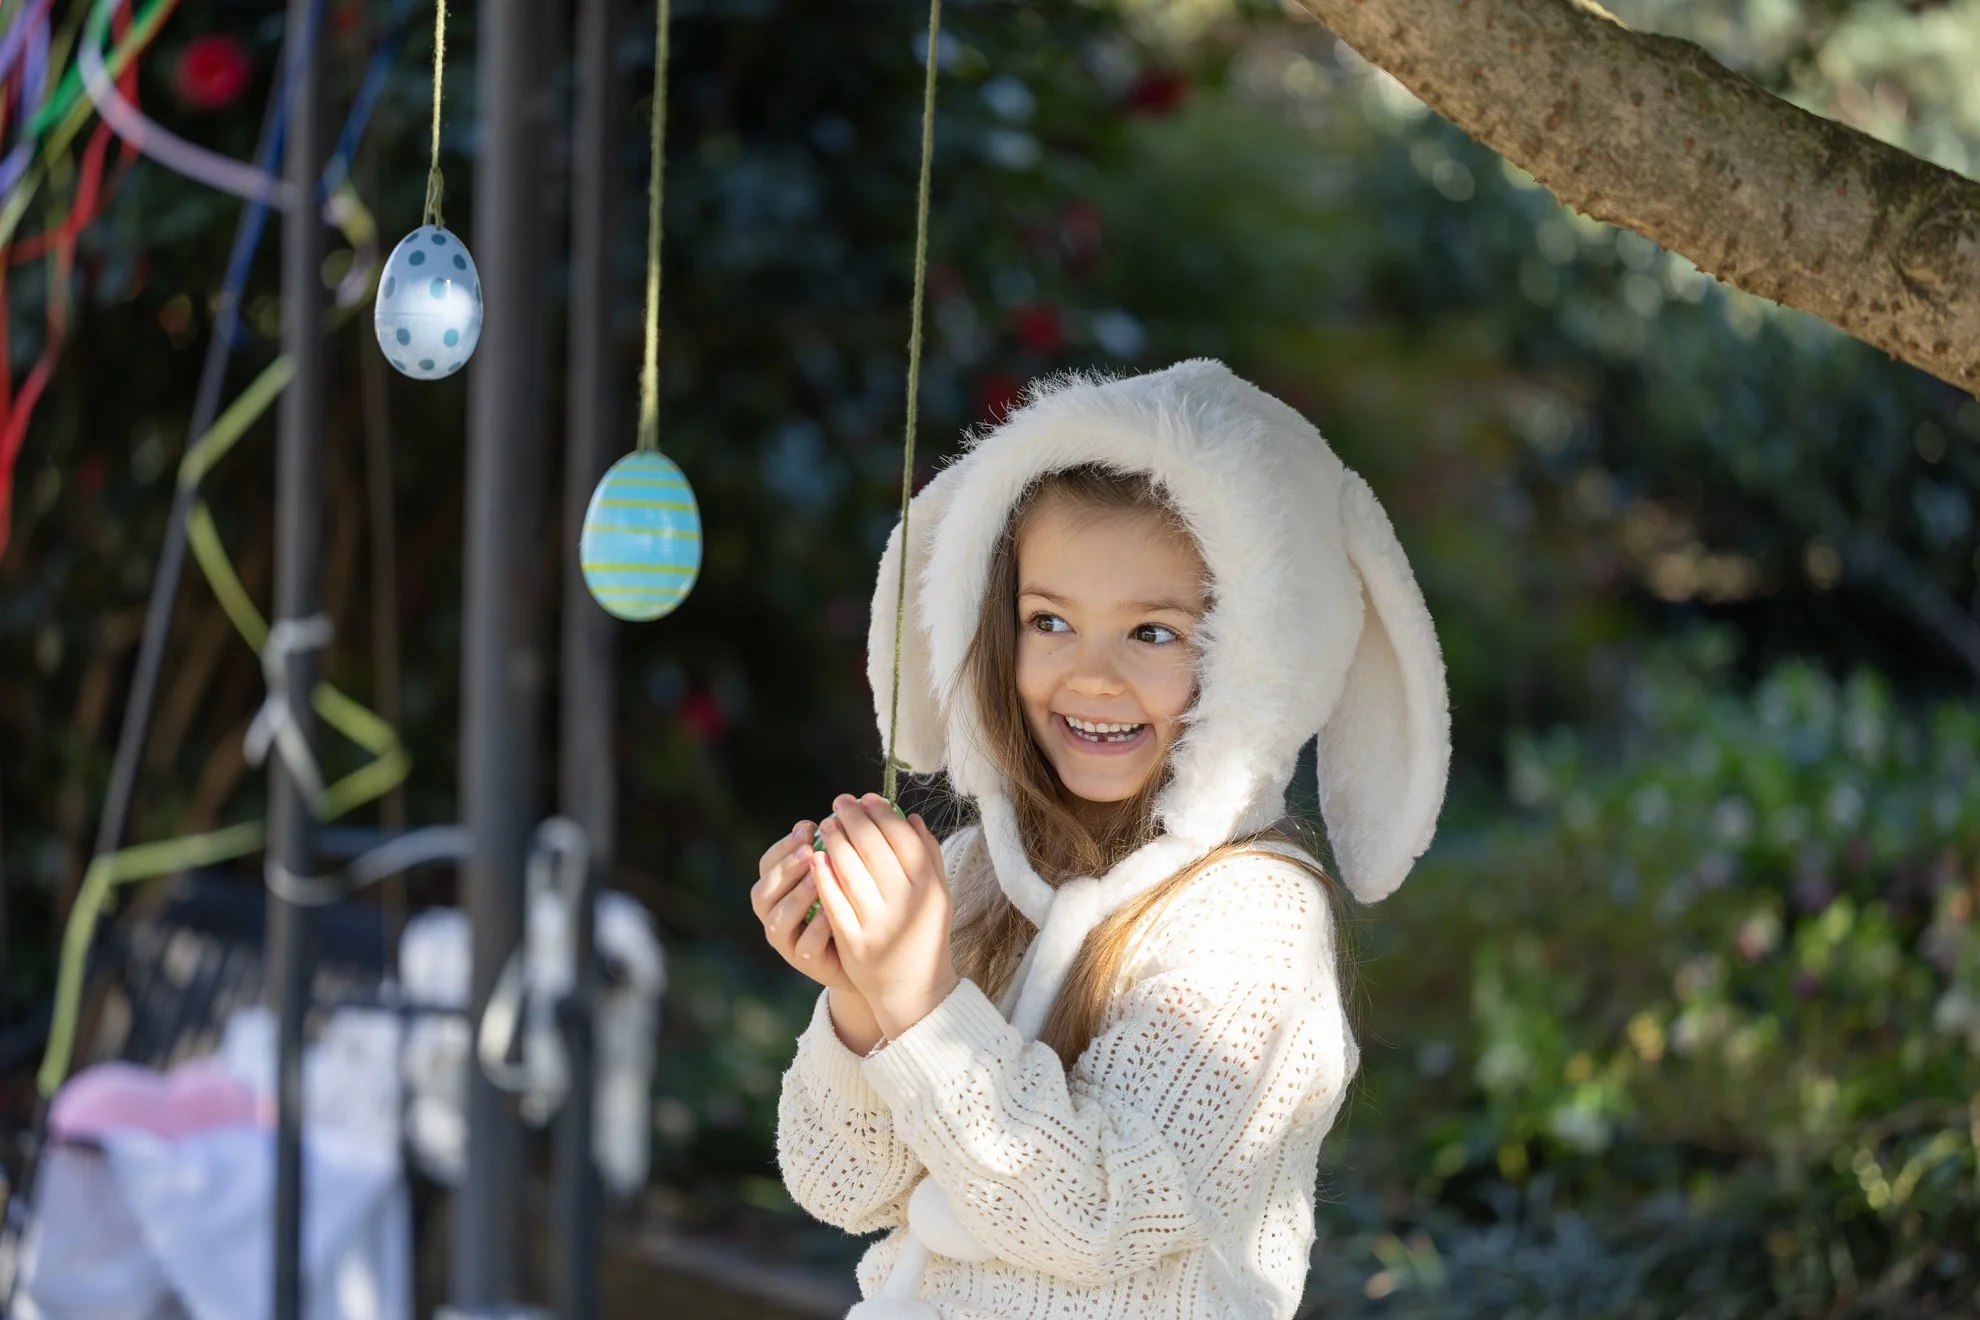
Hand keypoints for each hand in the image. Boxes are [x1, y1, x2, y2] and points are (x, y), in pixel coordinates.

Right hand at [752, 821, 855, 995]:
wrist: (871, 949)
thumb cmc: (852, 900)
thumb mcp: (841, 871)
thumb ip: (833, 848)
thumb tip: (842, 812)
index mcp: (778, 887)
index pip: (767, 863)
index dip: (784, 845)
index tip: (809, 828)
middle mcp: (774, 914)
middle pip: (763, 891)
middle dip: (786, 869)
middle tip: (810, 851)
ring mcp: (787, 941)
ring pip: (777, 920)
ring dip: (796, 897)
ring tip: (818, 879)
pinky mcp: (806, 963)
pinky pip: (805, 946)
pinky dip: (816, 927)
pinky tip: (832, 911)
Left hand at [809, 794, 960, 1039]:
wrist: (913, 987)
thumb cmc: (924, 932)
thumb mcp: (937, 894)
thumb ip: (927, 854)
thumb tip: (907, 815)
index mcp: (929, 887)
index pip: (903, 837)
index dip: (881, 812)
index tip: (865, 798)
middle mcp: (906, 903)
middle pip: (874, 846)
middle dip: (853, 818)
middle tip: (839, 802)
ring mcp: (878, 923)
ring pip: (850, 869)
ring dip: (834, 840)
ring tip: (825, 824)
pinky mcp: (854, 941)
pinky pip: (833, 900)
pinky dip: (823, 875)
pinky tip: (815, 857)